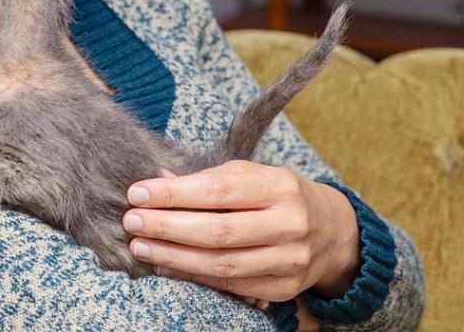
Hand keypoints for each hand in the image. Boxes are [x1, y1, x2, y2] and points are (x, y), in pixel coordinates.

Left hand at [122, 160, 359, 303]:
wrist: (333, 231)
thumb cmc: (278, 194)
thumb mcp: (251, 174)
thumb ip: (206, 178)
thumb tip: (156, 179)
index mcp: (279, 186)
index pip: (218, 190)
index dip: (173, 194)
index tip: (137, 193)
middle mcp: (289, 224)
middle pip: (217, 231)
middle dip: (167, 227)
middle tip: (131, 222)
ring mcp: (288, 260)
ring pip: (221, 263)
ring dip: (173, 257)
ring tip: (140, 246)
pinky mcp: (282, 288)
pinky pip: (230, 285)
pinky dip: (193, 276)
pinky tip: (165, 266)